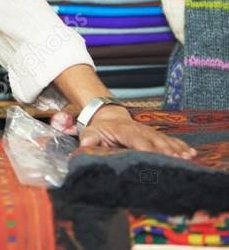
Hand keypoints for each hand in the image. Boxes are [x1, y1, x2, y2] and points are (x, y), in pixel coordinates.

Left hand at [50, 107, 196, 158]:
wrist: (107, 115)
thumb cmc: (99, 127)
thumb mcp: (90, 131)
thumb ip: (88, 138)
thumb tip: (84, 145)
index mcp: (123, 130)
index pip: (135, 139)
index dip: (144, 147)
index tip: (152, 156)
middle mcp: (140, 130)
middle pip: (154, 141)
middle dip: (166, 150)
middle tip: (177, 160)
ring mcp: (149, 132)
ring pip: (165, 141)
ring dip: (176, 149)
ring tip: (187, 158)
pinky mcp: (156, 136)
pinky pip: (170, 141)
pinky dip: (181, 146)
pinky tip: (191, 153)